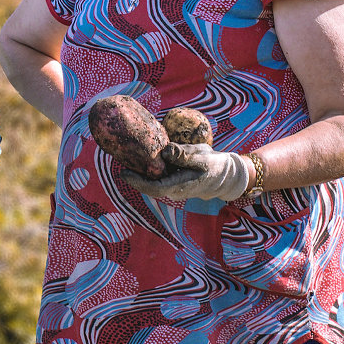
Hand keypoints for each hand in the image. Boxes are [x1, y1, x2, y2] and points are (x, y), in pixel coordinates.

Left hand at [120, 143, 251, 201]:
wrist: (224, 175)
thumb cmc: (213, 164)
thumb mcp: (202, 156)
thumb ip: (184, 155)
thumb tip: (165, 152)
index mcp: (180, 186)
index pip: (154, 188)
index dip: (137, 182)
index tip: (123, 173)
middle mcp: (174, 191)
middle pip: (149, 185)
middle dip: (133, 176)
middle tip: (119, 160)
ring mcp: (173, 188)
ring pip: (152, 182)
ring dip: (139, 172)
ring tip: (125, 157)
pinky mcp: (173, 182)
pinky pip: (157, 178)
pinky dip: (148, 169)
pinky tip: (140, 158)